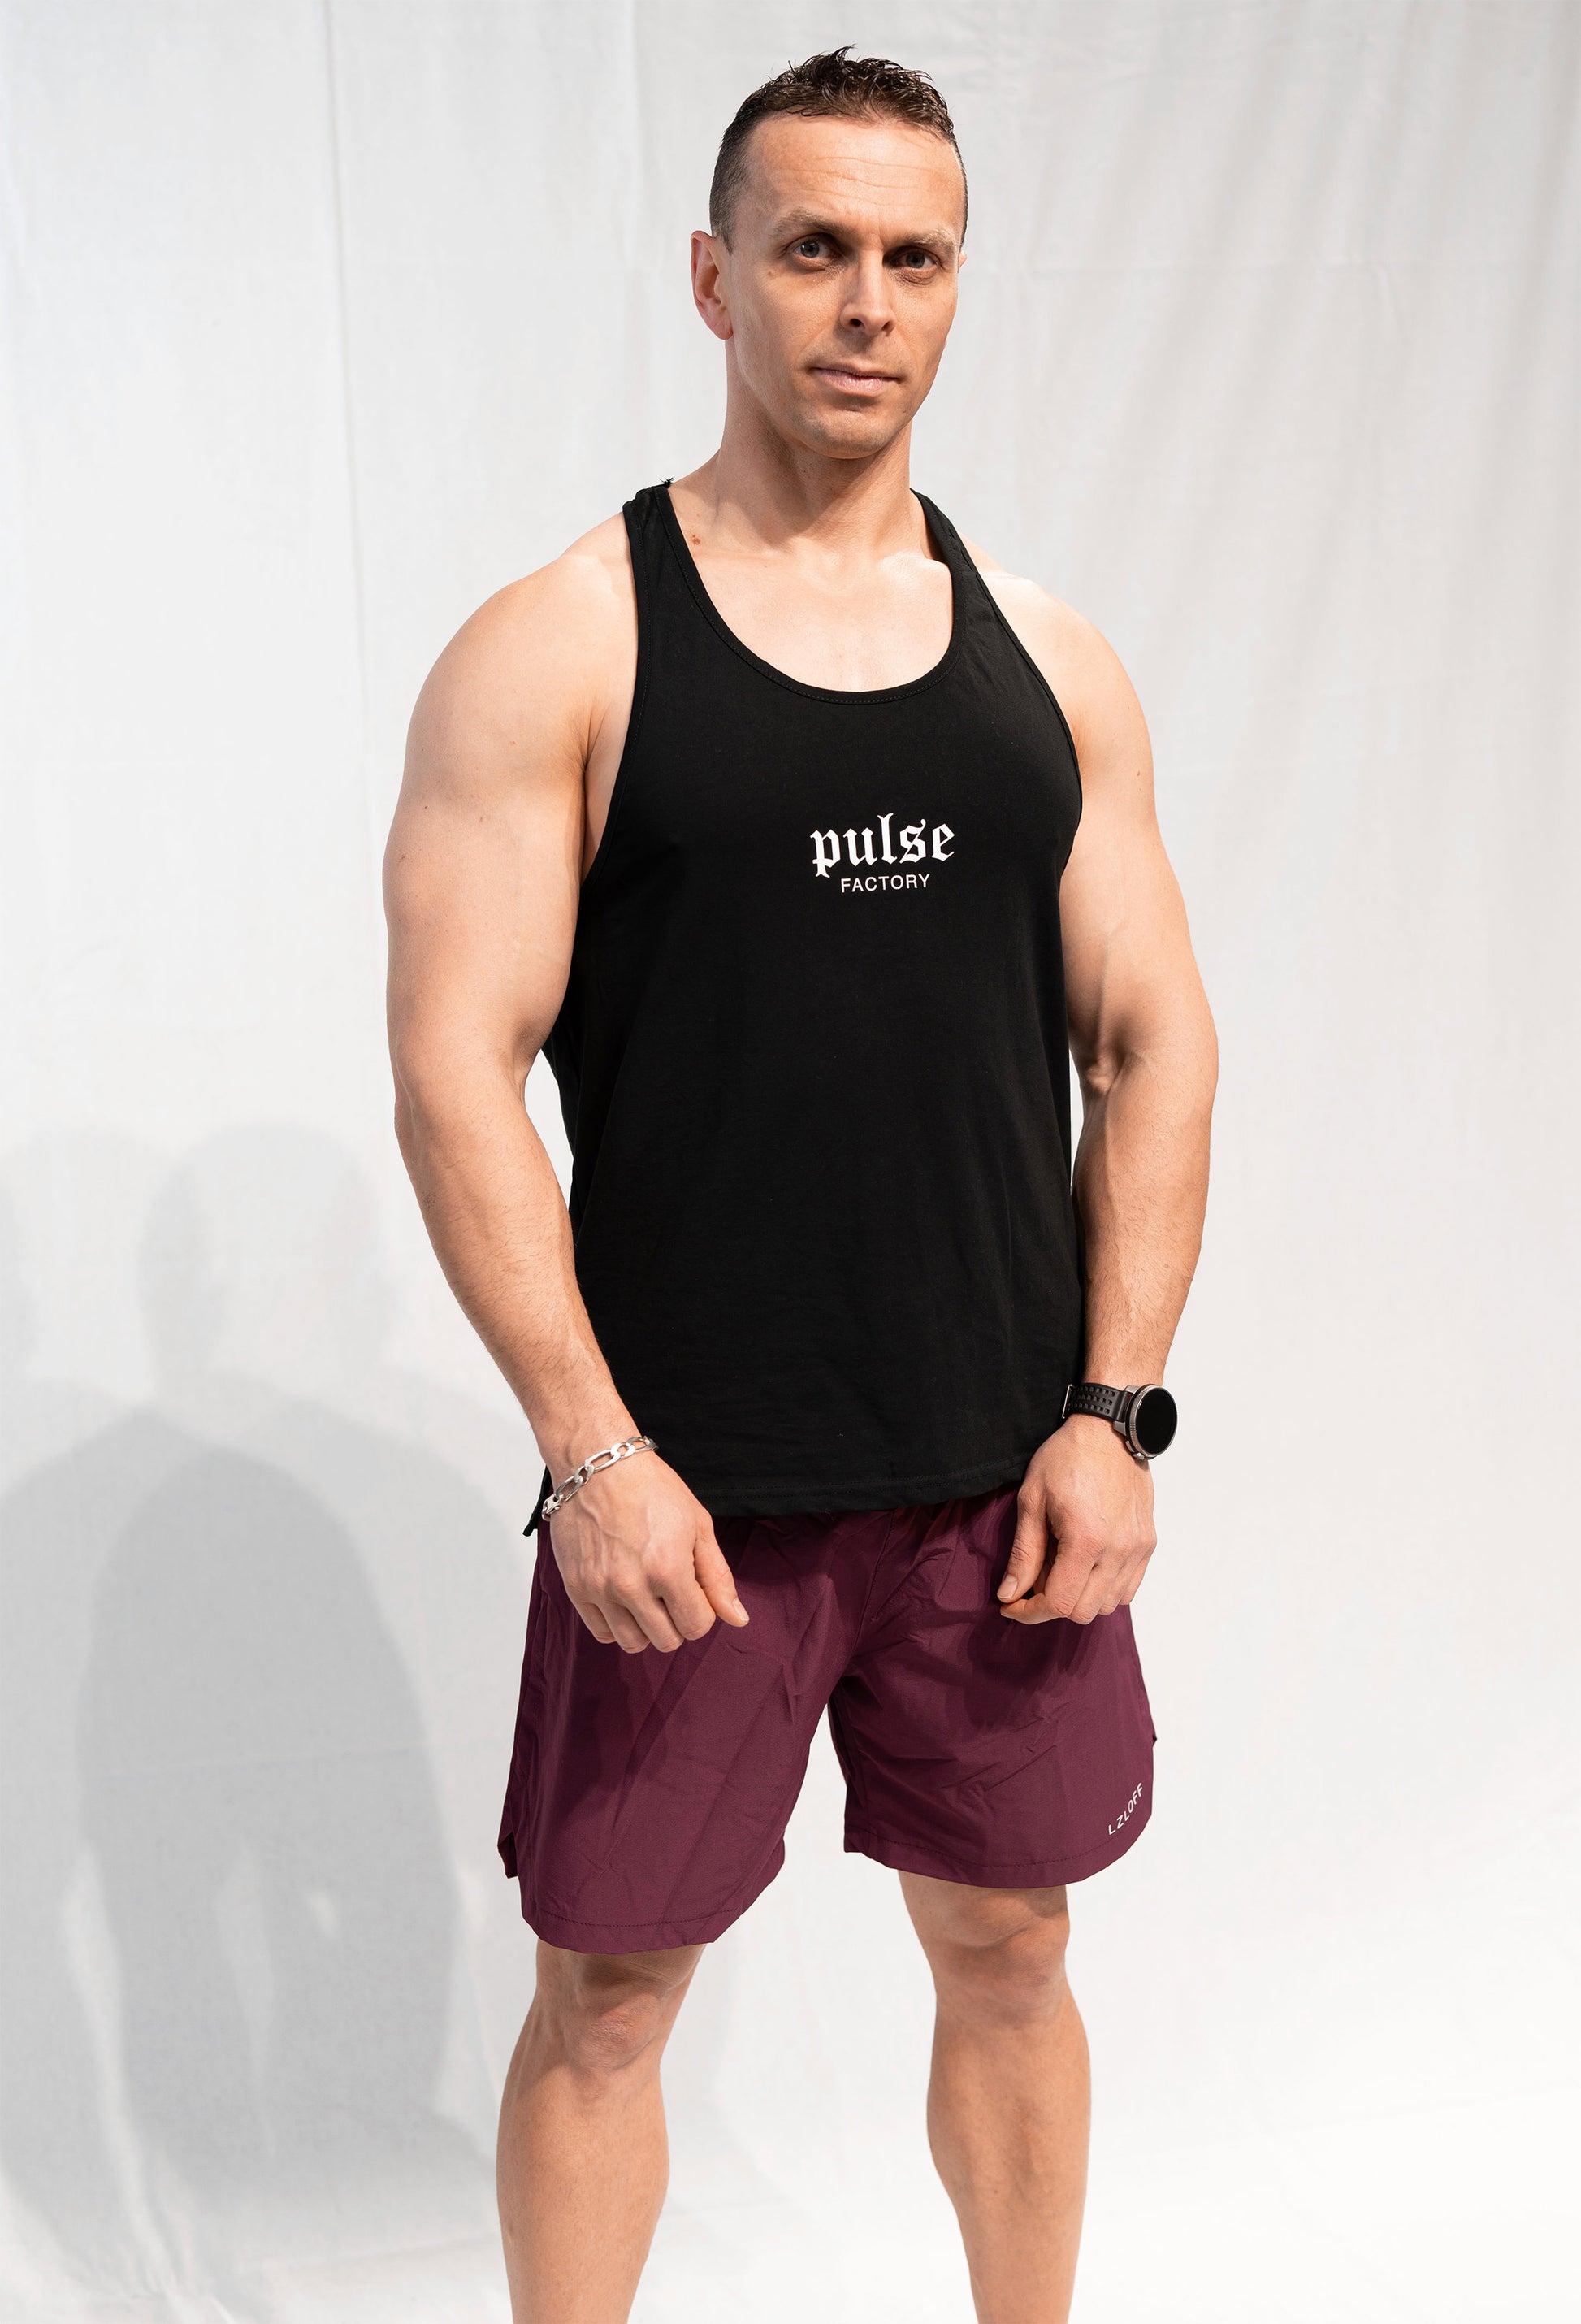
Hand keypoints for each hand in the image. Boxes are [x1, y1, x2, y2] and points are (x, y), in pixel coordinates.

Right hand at [546, 1451, 749, 1652]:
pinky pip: (601, 1633)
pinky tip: (625, 1600)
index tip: (695, 1590)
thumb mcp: (697, 1525)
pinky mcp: (575, 1587)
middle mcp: (631, 1585)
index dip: (703, 1611)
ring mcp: (599, 1588)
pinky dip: (617, 1625)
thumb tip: (738, 1619)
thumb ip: (717, 1577)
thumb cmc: (652, 1489)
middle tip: (673, 1593)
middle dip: (679, 1622)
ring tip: (649, 1598)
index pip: (697, 1626)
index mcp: (667, 1568)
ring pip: (633, 1643)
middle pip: (667, 1640)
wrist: (598, 1466)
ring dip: (648, 1628)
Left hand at [996, 1415, 1157, 1624]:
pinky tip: (1085, 1566)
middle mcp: (1119, 1549)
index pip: (1059, 1603)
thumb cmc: (1066, 1457)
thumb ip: (1023, 1553)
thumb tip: (1009, 1594)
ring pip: (1108, 1605)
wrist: (1108, 1429)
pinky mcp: (1147, 1542)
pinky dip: (1104, 1589)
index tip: (1011, 1605)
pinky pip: (1128, 1588)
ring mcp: (1137, 1548)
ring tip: (1060, 1568)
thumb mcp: (1032, 1500)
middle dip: (1052, 1605)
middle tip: (1033, 1582)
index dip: (1030, 1612)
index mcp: (1086, 1539)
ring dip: (1080, 1598)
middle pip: (1083, 1611)